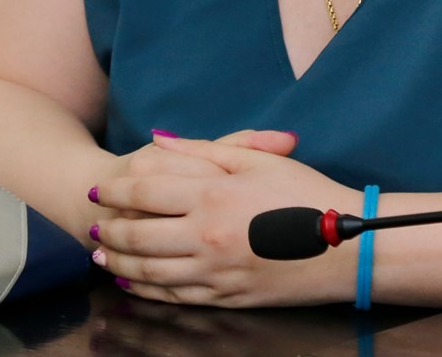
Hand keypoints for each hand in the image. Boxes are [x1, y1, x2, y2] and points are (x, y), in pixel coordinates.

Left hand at [88, 134, 358, 306]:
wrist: (351, 246)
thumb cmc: (306, 193)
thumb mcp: (257, 160)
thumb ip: (204, 150)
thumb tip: (160, 142)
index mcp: (213, 194)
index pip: (145, 191)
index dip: (114, 190)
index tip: (96, 191)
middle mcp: (208, 235)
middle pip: (139, 233)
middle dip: (109, 228)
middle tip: (91, 223)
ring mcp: (216, 271)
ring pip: (151, 269)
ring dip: (119, 261)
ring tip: (101, 253)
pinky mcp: (228, 298)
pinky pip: (175, 296)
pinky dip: (147, 289)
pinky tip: (132, 281)